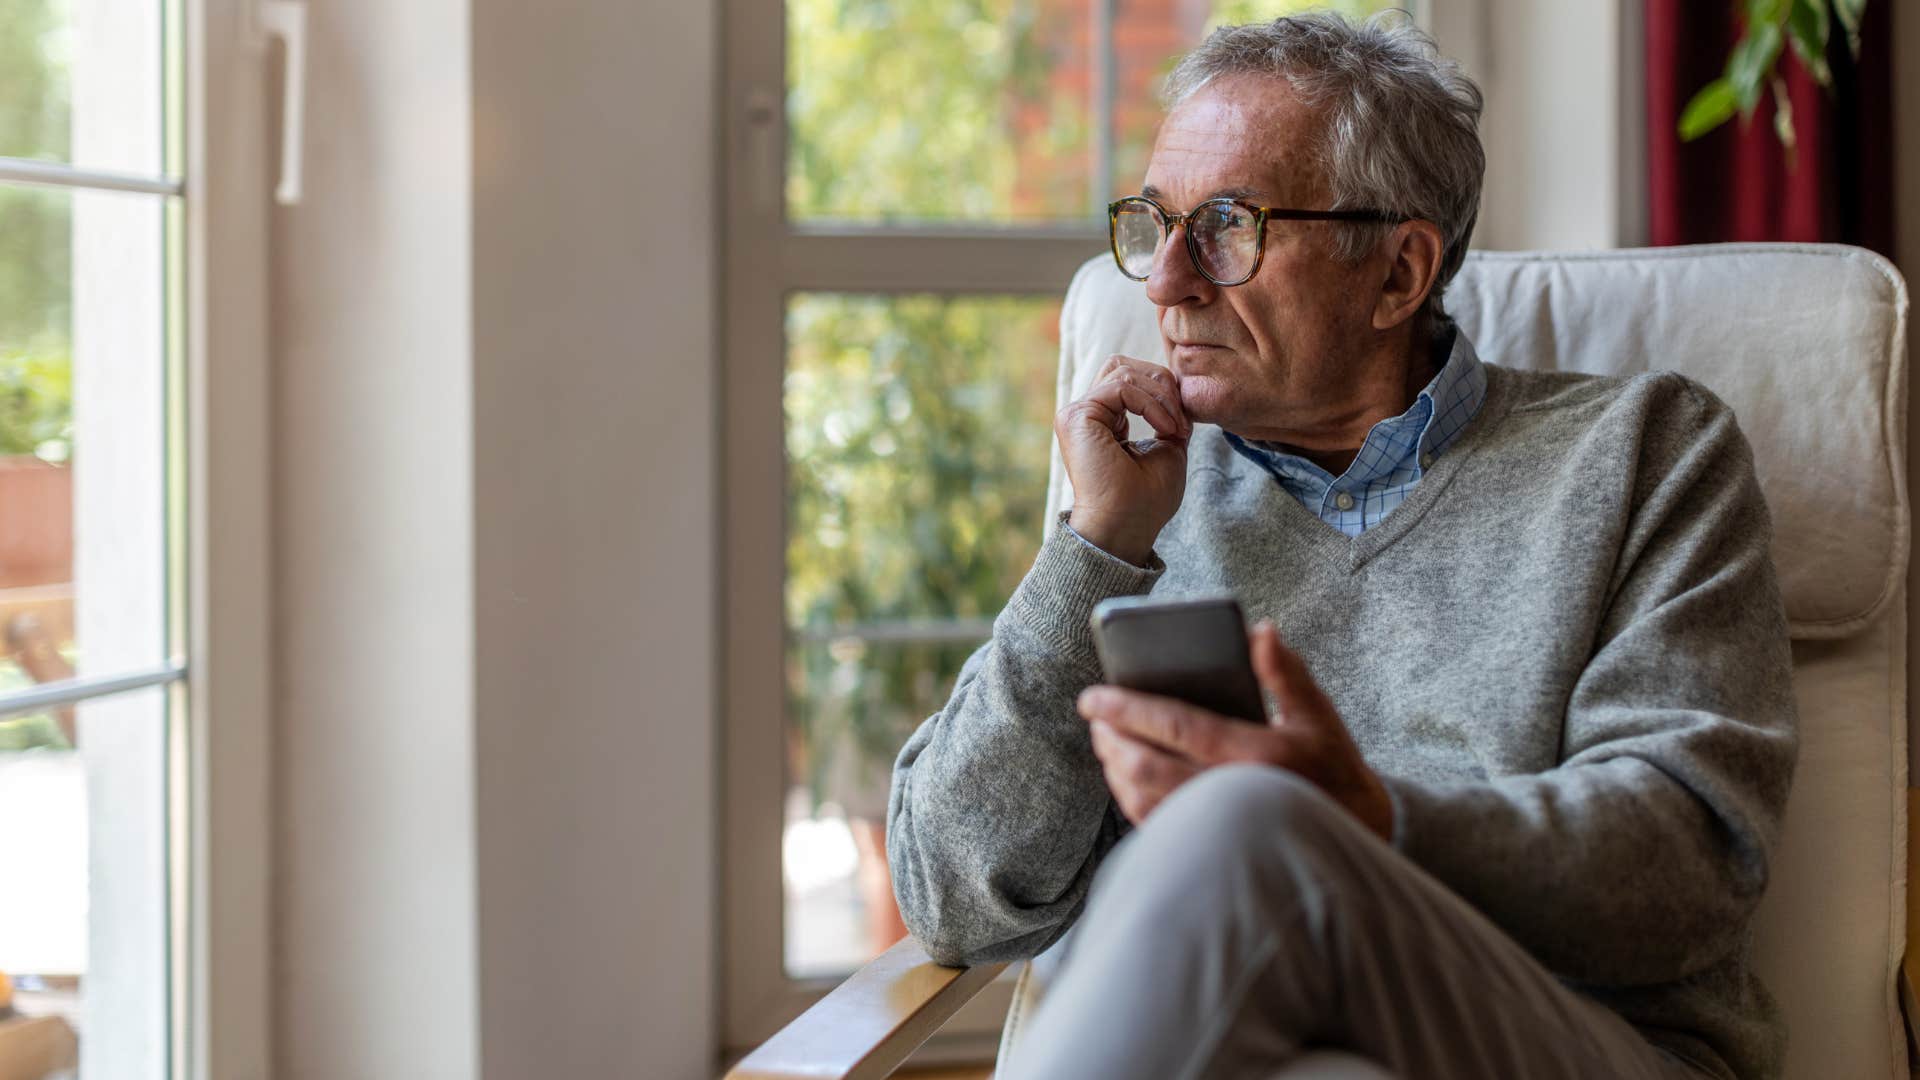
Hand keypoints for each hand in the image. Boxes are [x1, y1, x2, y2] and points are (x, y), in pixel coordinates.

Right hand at [1057, 355, 1189, 565]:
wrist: (1126, 527)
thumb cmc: (1146, 501)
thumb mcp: (1168, 449)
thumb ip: (1168, 419)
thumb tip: (1181, 395)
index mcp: (1102, 423)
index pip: (1129, 379)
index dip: (1163, 391)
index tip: (1185, 425)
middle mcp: (1085, 415)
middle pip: (1122, 365)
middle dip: (1160, 383)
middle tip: (1181, 417)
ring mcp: (1077, 413)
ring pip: (1123, 371)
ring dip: (1161, 395)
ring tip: (1175, 427)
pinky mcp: (1077, 416)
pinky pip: (1121, 386)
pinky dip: (1151, 403)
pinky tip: (1164, 428)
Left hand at [1077, 621, 1393, 840]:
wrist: (1355, 828)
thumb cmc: (1331, 762)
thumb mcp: (1318, 712)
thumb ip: (1285, 671)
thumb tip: (1260, 630)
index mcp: (1255, 752)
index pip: (1176, 725)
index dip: (1128, 709)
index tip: (1093, 697)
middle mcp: (1231, 791)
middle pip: (1146, 766)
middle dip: (1111, 738)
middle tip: (1095, 717)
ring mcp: (1217, 823)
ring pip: (1142, 798)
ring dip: (1114, 767)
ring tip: (1106, 740)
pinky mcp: (1208, 842)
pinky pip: (1152, 822)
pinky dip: (1128, 796)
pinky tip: (1124, 774)